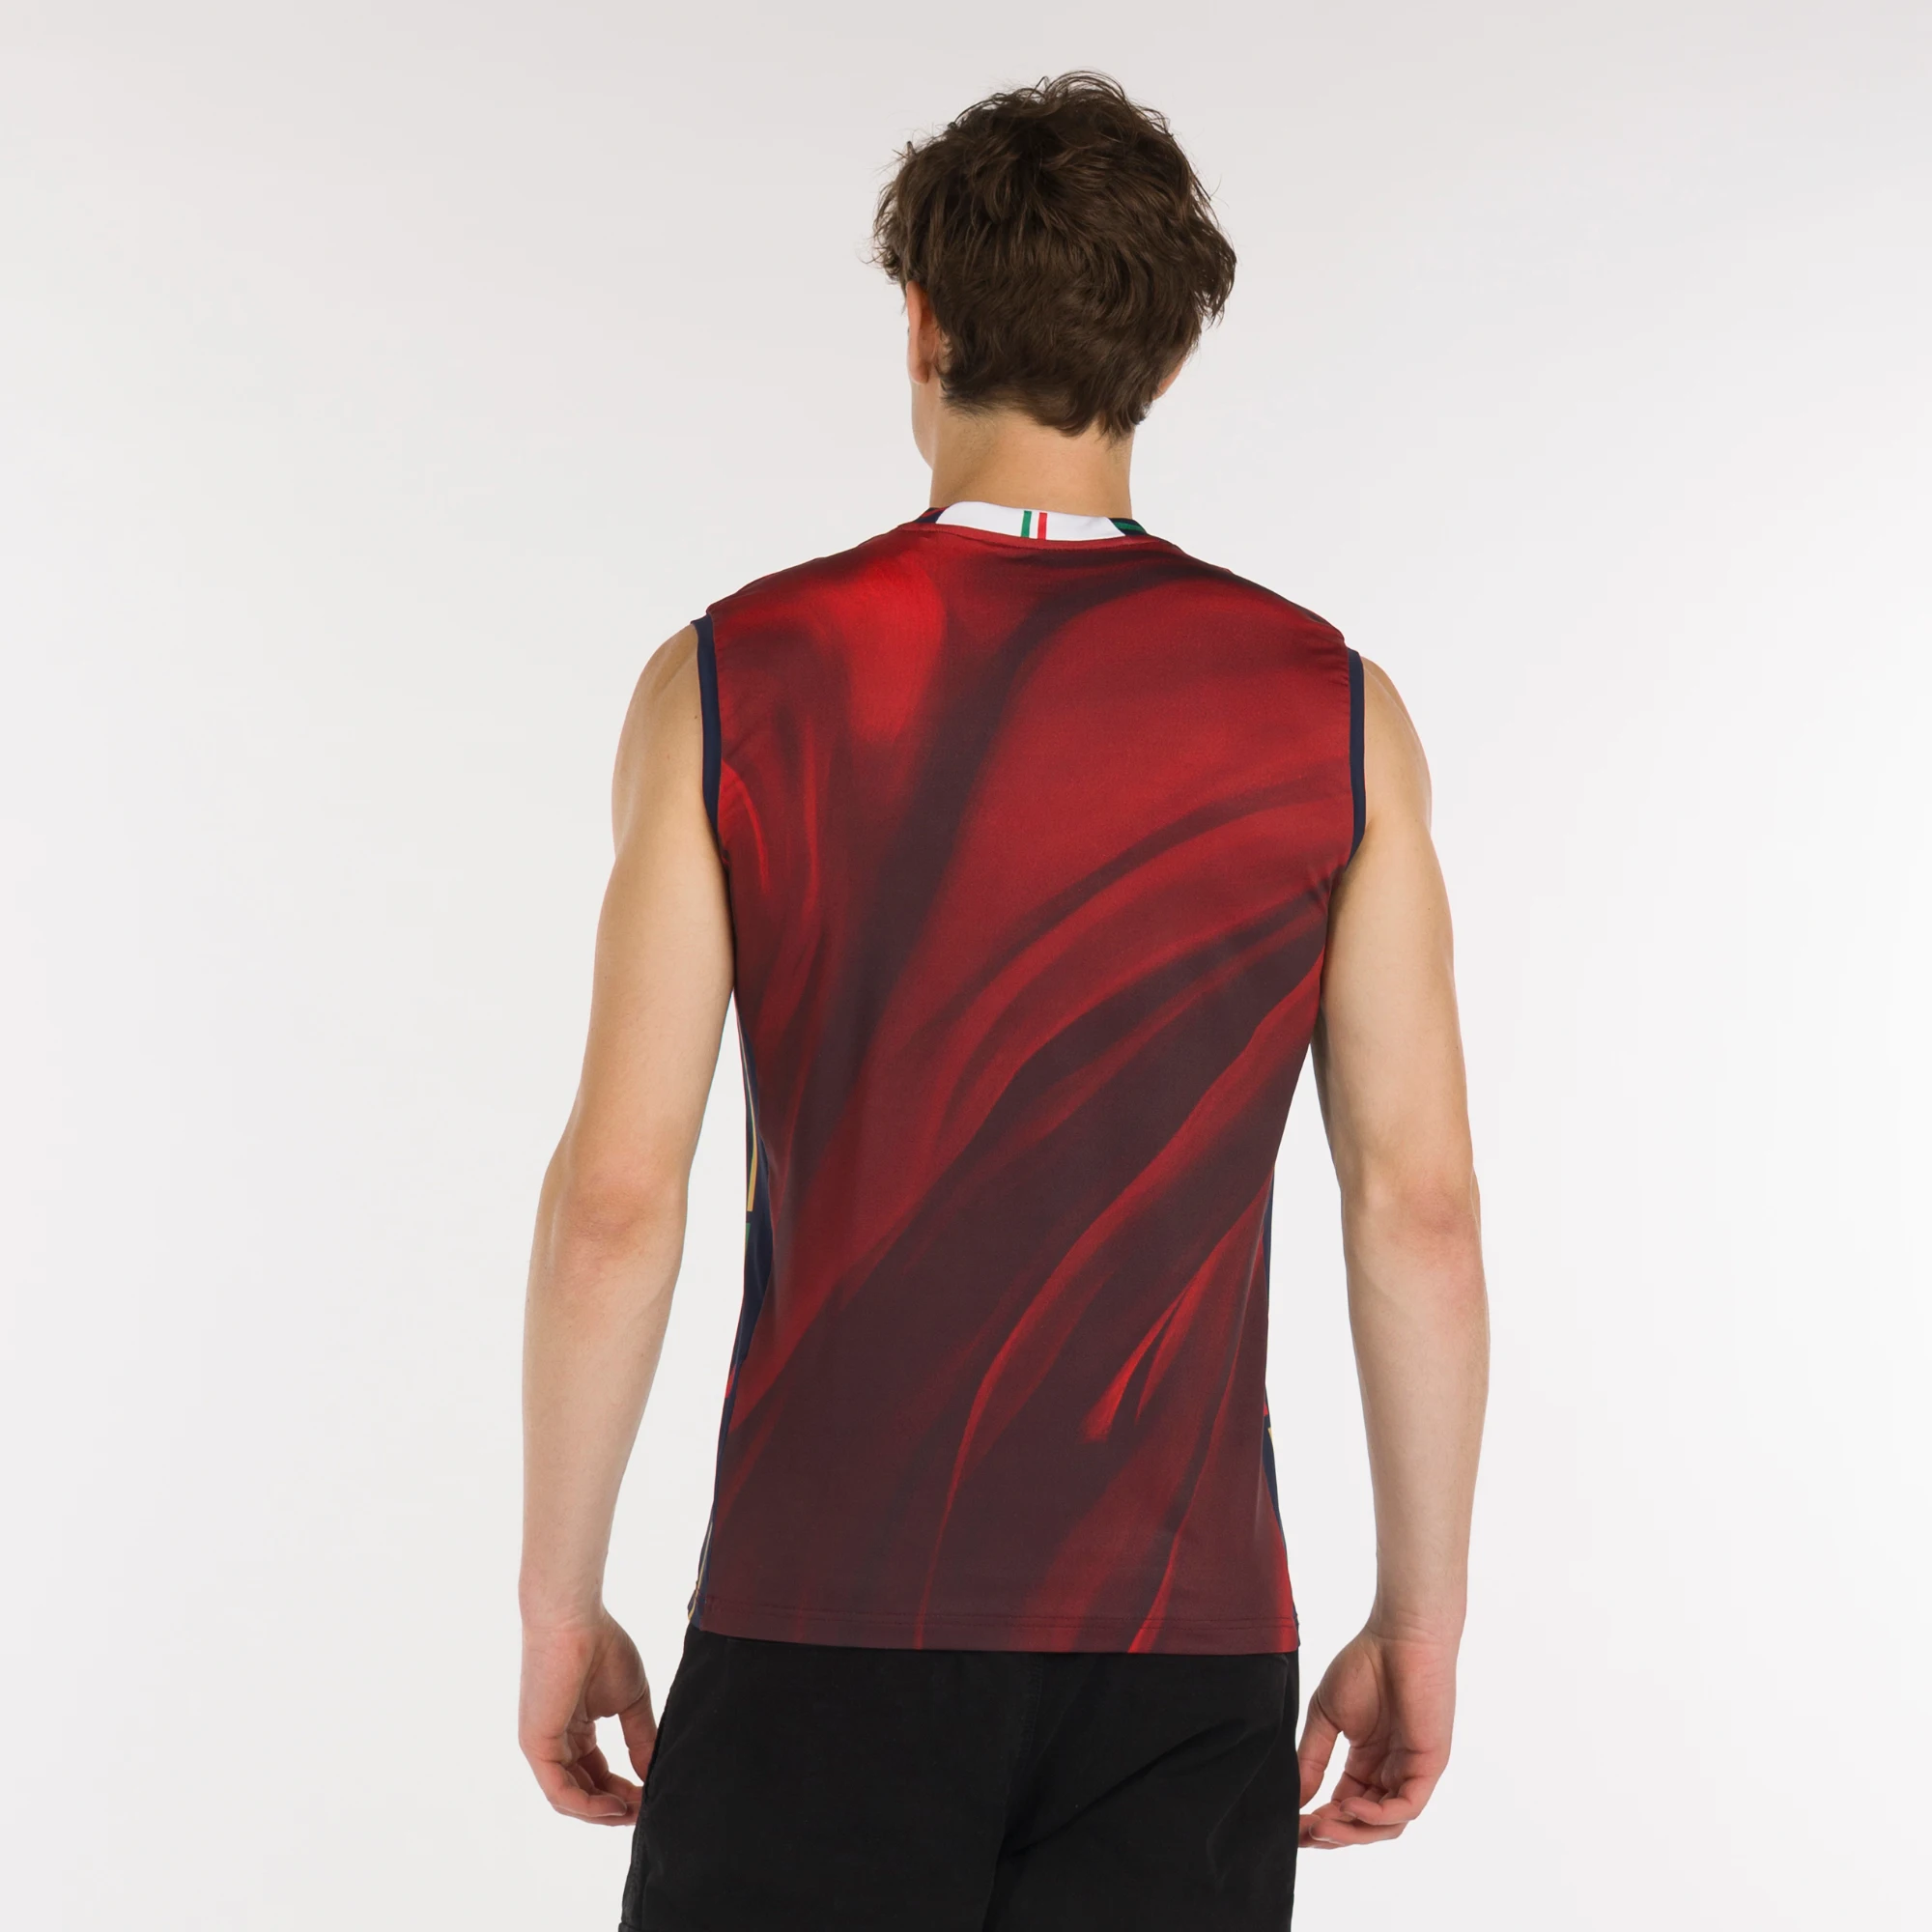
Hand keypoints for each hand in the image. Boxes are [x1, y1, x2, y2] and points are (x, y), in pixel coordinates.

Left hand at [519, 1609, 656, 1824]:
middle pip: (584, 1791)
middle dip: (615, 1807)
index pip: (596, 1775)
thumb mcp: (630, 1700)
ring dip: (602, 1812)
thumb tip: (652, 1774)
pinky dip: (587, 1805)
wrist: (575, 1620)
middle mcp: (556, 1743)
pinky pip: (559, 1790)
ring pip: (570, 1798)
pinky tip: (613, 1807)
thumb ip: (640, 1738)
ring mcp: (543, 1746)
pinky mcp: (536, 1746)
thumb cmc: (603, 1647)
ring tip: (634, 1813)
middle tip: (646, 1812)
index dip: (623, 1791)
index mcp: (575, 1731)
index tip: (651, 1797)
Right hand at [1296, 1625, 1456, 1847]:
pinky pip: (1406, 1807)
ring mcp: (1411, 1772)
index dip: (1319, 1822)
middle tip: (1304, 1834)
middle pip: (1364, 1824)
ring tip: (1322, 1825)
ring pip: (1386, 1825)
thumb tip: (1295, 1799)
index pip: (1343, 1807)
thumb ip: (1312, 1758)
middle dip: (1333, 1834)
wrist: (1399, 1636)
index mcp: (1366, 1762)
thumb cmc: (1364, 1665)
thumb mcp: (1326, 1717)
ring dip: (1353, 1831)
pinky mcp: (1428, 1767)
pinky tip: (1348, 1805)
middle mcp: (1390, 1772)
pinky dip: (1377, 1815)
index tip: (1291, 1828)